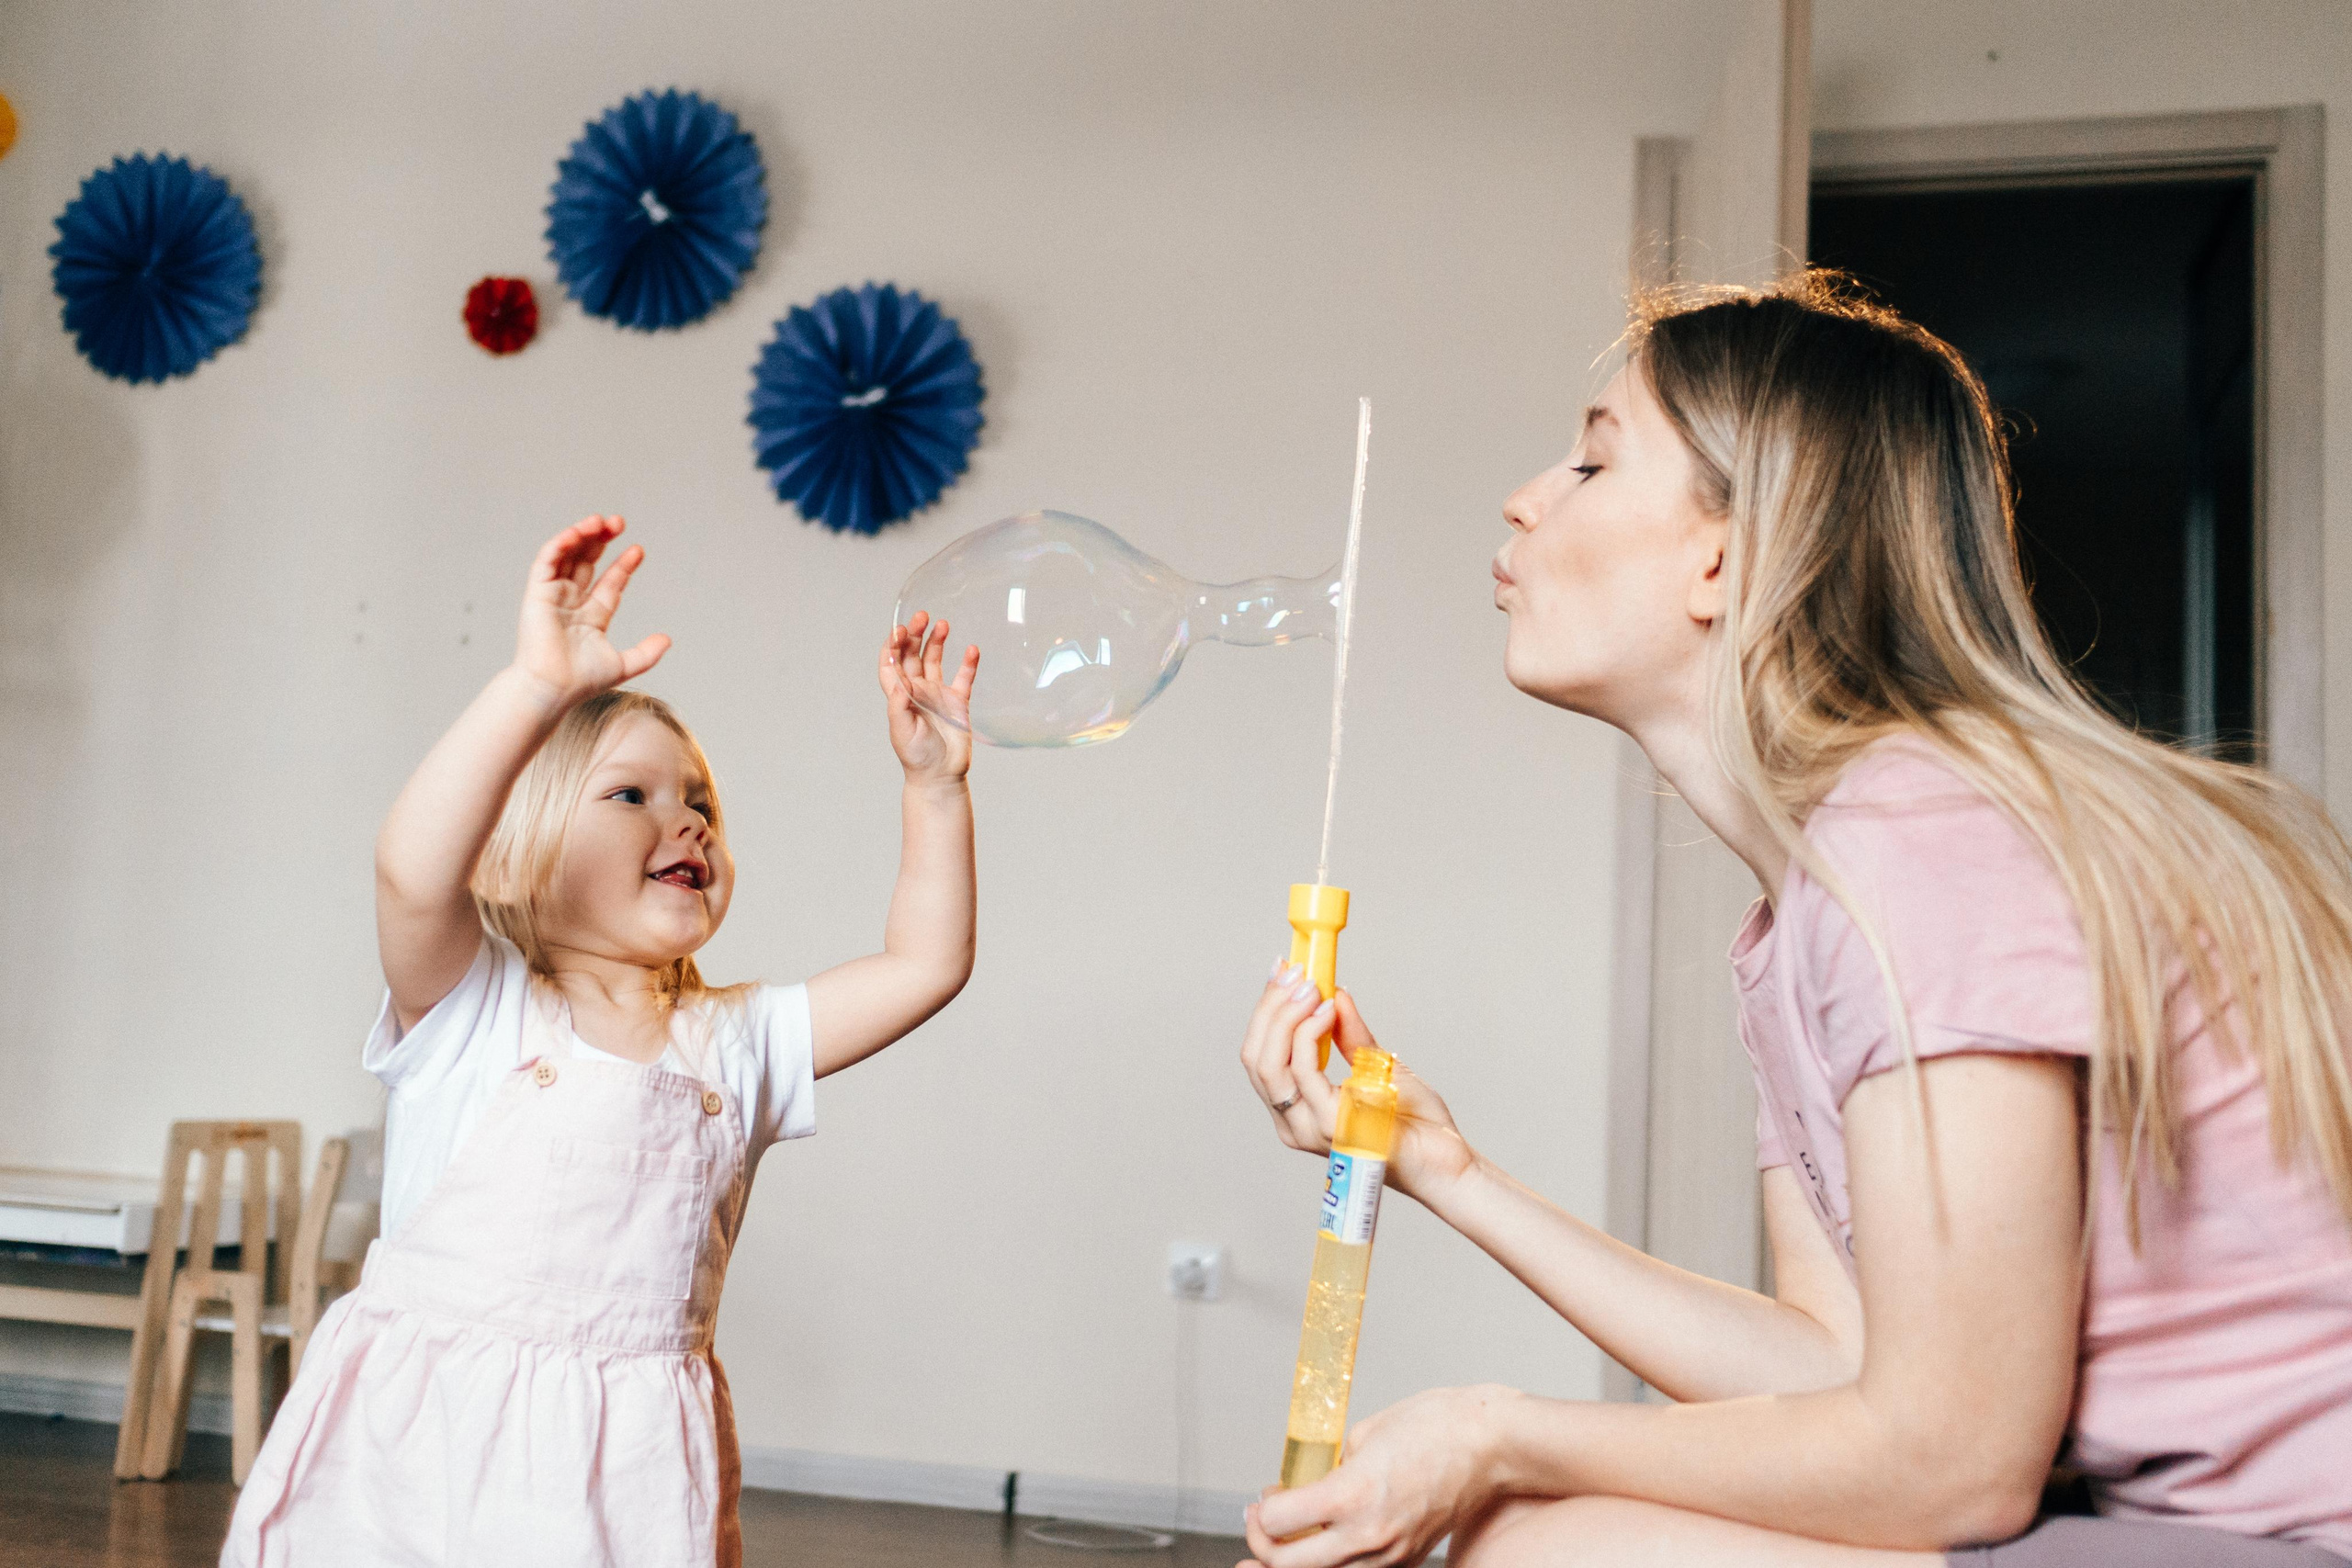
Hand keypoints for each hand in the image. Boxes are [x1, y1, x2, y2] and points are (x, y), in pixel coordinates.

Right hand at [512, 516, 670, 705]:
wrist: (554, 688)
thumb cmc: (582, 681)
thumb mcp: (624, 665)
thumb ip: (646, 653)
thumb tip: (668, 639)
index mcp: (591, 616)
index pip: (609, 582)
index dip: (624, 565)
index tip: (638, 550)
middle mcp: (572, 602)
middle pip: (587, 562)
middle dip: (601, 540)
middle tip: (618, 522)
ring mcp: (553, 596)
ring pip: (567, 556)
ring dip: (581, 535)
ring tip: (600, 521)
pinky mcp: (537, 593)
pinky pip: (547, 562)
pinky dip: (560, 544)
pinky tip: (576, 533)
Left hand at [881, 610, 978, 783]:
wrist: (941, 775)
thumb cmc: (916, 756)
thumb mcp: (902, 731)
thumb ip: (899, 704)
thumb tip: (899, 680)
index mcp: (899, 695)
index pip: (890, 663)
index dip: (891, 645)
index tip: (898, 630)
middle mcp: (916, 690)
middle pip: (912, 654)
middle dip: (915, 634)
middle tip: (922, 616)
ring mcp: (937, 694)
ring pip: (935, 660)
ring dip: (937, 641)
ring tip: (943, 624)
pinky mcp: (958, 702)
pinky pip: (964, 677)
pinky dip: (968, 663)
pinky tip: (972, 649)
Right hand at [1240, 974, 1474, 1204]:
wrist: (1447, 1161)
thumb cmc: (1416, 1124)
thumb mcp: (1378, 1066)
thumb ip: (1350, 1036)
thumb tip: (1335, 994)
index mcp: (1297, 1111)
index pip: (1260, 1057)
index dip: (1265, 1011)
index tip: (1282, 973)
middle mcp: (1293, 1123)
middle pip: (1256, 1058)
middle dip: (1271, 1008)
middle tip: (1296, 974)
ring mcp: (1309, 1127)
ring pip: (1270, 1064)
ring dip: (1287, 1016)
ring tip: (1313, 987)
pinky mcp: (1331, 1125)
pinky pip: (1305, 1071)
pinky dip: (1310, 1033)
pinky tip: (1327, 1012)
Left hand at [1242, 1385, 1521, 1567]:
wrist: (1490, 1446)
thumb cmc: (1435, 1427)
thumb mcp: (1365, 1434)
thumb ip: (1331, 1466)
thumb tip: (1306, 1483)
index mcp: (1352, 1494)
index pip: (1278, 1522)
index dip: (1261, 1510)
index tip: (1263, 1496)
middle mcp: (1368, 1534)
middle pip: (1289, 1566)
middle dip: (1262, 1547)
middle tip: (1258, 1523)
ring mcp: (1390, 1554)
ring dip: (1295, 1562)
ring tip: (1278, 1547)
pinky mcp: (1407, 1559)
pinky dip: (1333, 1562)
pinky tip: (1325, 1543)